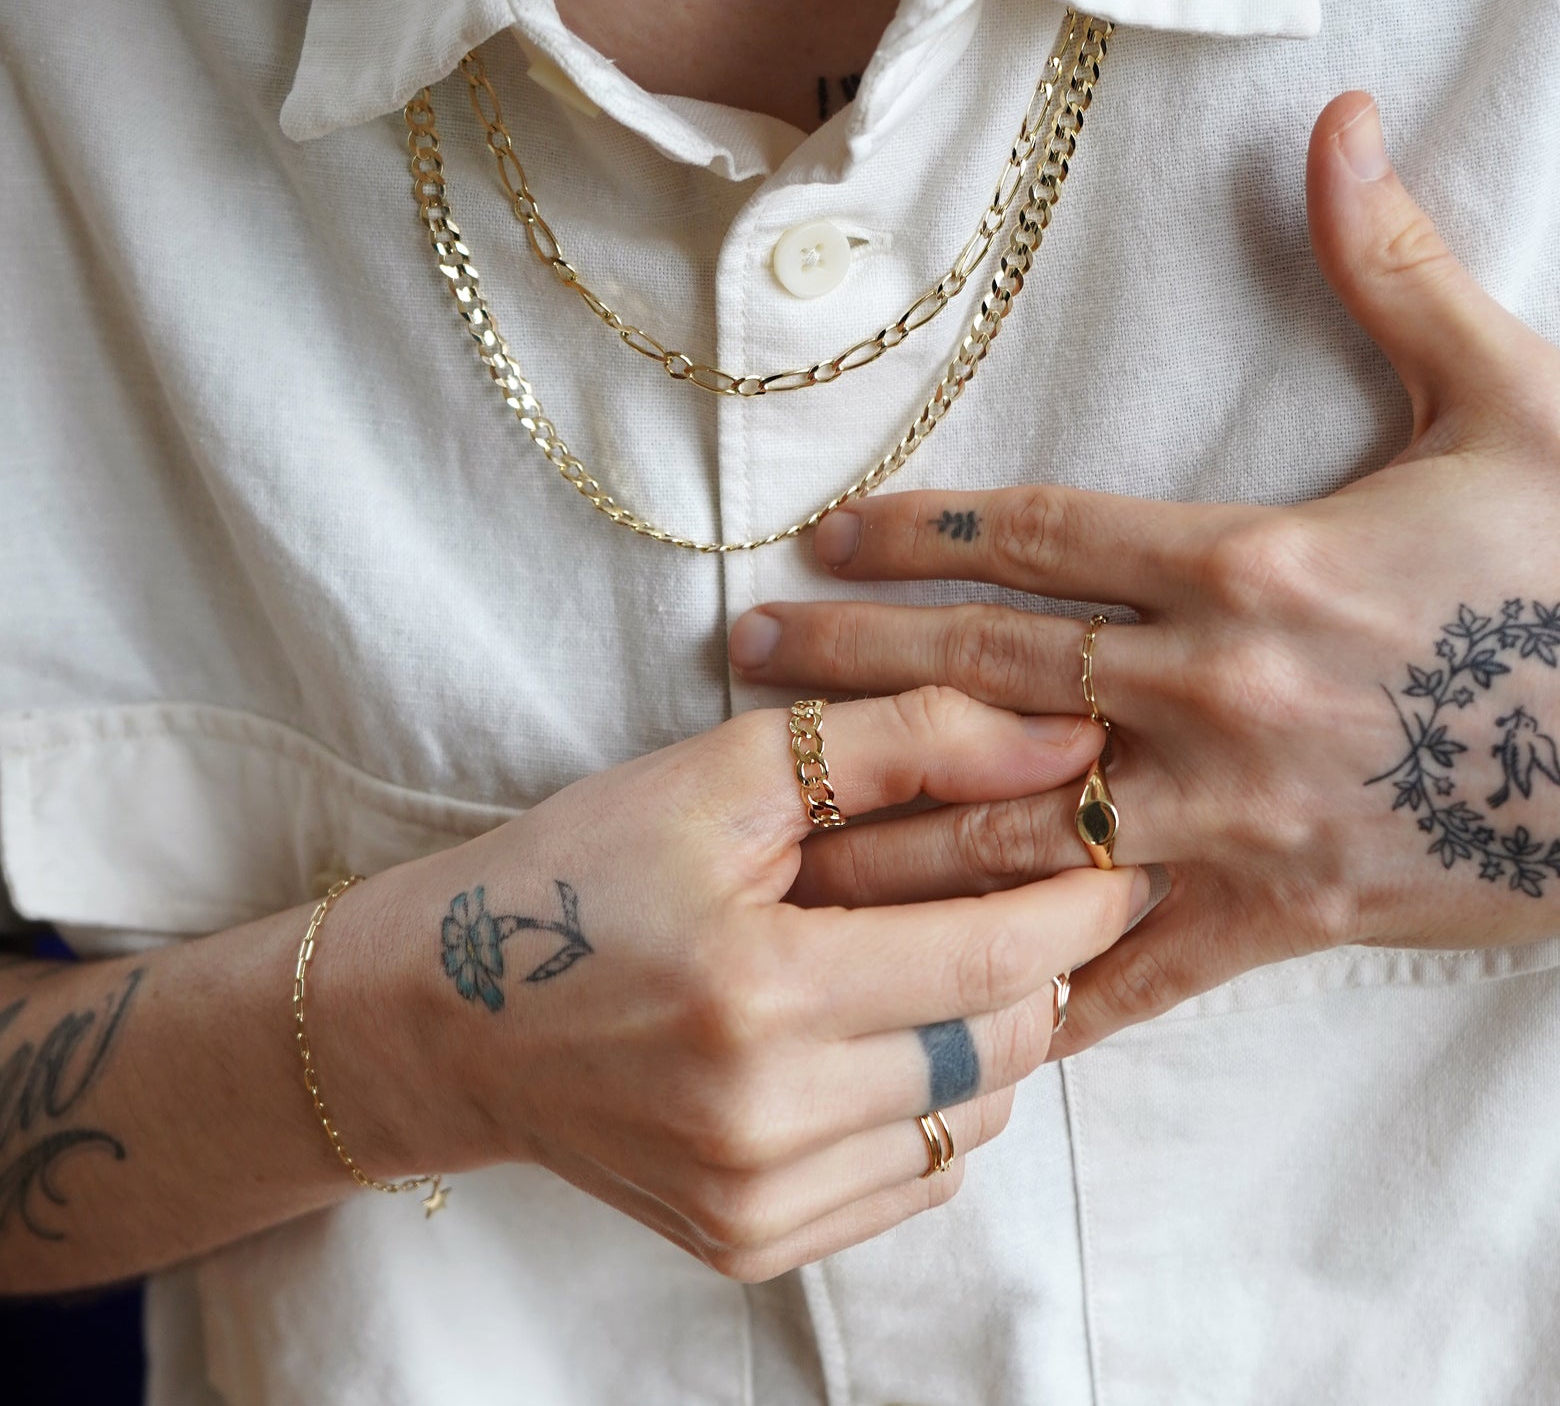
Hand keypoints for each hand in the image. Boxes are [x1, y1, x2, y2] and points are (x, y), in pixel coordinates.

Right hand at [343, 689, 1141, 1278]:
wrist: (445, 1013)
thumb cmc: (578, 871)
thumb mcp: (725, 775)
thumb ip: (905, 743)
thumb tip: (1068, 738)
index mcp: (760, 991)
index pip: (997, 956)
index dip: (1083, 900)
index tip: (1120, 851)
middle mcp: (763, 1119)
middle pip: (1001, 1045)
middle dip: (1042, 962)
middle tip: (1027, 893)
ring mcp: (755, 1198)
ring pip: (971, 1116)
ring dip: (985, 1031)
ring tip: (934, 957)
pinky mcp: (747, 1243)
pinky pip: (914, 1177)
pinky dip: (929, 1102)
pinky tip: (876, 1036)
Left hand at [727, 91, 1559, 1056]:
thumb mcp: (1508, 400)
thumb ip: (1398, 271)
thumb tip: (1342, 124)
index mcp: (1253, 563)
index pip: (1039, 538)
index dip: (917, 531)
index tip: (822, 533)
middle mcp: (1217, 689)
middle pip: (988, 672)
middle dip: (851, 662)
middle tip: (741, 655)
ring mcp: (1237, 812)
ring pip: (1021, 829)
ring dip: (893, 829)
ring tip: (784, 830)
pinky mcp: (1278, 913)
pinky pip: (1138, 967)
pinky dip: (1044, 989)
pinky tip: (949, 1003)